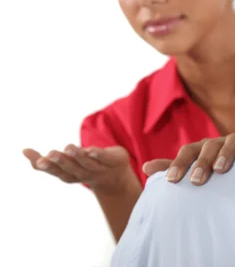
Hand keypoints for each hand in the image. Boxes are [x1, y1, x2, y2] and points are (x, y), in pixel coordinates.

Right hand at [23, 145, 137, 194]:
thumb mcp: (66, 164)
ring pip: (87, 164)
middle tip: (51, 154)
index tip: (39, 161)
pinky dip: (98, 155)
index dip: (48, 168)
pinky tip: (90, 149)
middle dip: (61, 161)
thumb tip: (23, 151)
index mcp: (72, 175)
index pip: (58, 172)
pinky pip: (105, 158)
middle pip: (71, 169)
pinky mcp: (114, 160)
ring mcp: (100, 168)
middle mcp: (84, 174)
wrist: (118, 179)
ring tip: (68, 148)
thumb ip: (47, 160)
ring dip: (78, 156)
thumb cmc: (85, 168)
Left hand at [142, 128, 234, 184]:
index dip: (179, 164)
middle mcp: (220, 142)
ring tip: (220, 169)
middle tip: (197, 181)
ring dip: (224, 153)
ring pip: (231, 140)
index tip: (172, 181)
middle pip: (208, 146)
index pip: (188, 151)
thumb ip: (173, 169)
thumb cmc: (218, 172)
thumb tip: (145, 166)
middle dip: (202, 163)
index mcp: (203, 149)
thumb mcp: (195, 170)